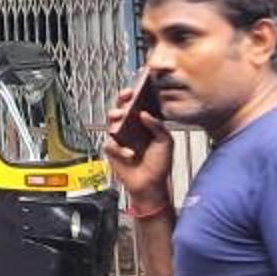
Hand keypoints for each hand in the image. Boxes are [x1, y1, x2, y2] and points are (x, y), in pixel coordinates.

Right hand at [103, 76, 172, 211]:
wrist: (151, 186)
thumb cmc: (159, 165)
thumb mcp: (166, 142)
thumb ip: (158, 126)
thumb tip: (144, 113)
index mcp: (144, 125)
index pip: (137, 106)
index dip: (134, 96)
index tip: (135, 89)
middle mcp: (131, 129)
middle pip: (121, 109)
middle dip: (122, 101)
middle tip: (126, 98)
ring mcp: (120, 139)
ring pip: (111, 122)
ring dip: (115, 118)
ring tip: (121, 118)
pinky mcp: (112, 151)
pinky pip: (110, 144)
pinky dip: (119, 148)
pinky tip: (130, 153)